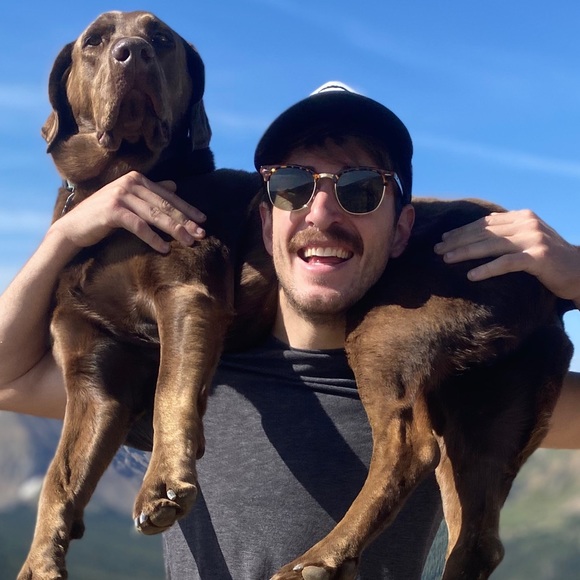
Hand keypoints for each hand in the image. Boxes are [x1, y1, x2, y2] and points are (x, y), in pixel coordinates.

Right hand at [51, 171, 206, 252]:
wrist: (74, 227)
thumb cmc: (104, 216)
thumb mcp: (130, 201)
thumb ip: (151, 193)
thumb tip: (174, 185)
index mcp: (137, 179)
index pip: (168, 196)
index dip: (187, 209)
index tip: (203, 221)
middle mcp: (130, 183)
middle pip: (165, 205)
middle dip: (185, 221)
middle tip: (202, 235)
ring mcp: (121, 195)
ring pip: (155, 215)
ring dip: (174, 230)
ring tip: (189, 242)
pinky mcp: (113, 210)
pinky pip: (139, 226)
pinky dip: (153, 238)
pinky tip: (165, 249)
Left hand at [434, 209, 579, 304]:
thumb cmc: (549, 259)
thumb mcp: (527, 240)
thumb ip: (507, 234)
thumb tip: (475, 236)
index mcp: (522, 217)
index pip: (485, 223)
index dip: (462, 230)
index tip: (444, 238)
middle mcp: (526, 224)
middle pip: (484, 232)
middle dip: (458, 240)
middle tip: (437, 249)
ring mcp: (533, 239)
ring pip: (491, 245)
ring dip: (465, 252)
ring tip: (446, 259)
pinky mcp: (538, 257)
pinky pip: (506, 263)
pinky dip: (487, 269)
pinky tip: (471, 276)